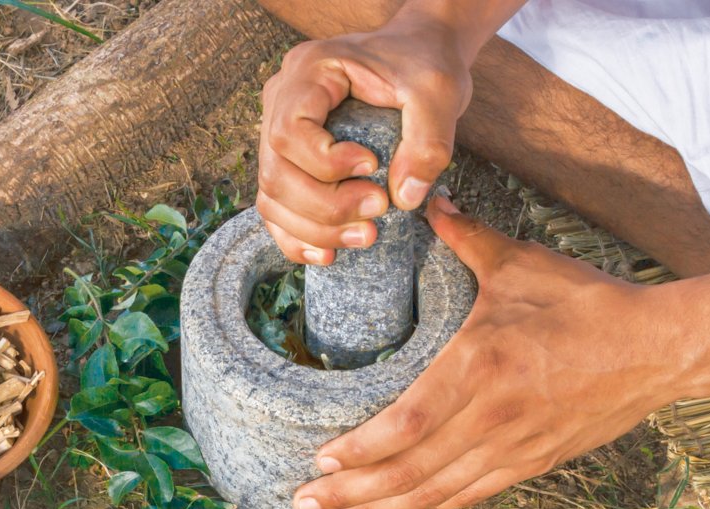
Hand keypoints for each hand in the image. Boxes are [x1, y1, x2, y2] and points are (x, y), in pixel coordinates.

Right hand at [257, 17, 471, 264]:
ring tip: (366, 236)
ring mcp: (279, 131)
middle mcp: (282, 99)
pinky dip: (298, 237)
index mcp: (309, 70)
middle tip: (378, 211)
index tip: (373, 167)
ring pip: (272, 197)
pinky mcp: (291, 160)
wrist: (417, 53)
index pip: (289, 131)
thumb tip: (404, 199)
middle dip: (325, 207)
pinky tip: (329, 254)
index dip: (325, 164)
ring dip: (314, 229)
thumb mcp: (438, 92)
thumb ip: (428, 141)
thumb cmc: (423, 64)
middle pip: (276, 172)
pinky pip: (277, 207)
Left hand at [292, 198, 696, 508]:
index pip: (407, 424)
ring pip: (435, 494)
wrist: (661, 350)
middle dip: (351, 494)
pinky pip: (469, 495)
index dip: (360, 451)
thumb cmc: (591, 304)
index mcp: (483, 366)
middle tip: (302, 504)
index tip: (319, 460)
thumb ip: (466, 238)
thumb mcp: (523, 265)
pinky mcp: (533, 464)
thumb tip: (425, 203)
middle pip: (410, 472)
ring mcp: (515, 449)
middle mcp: (495, 418)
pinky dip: (427, 507)